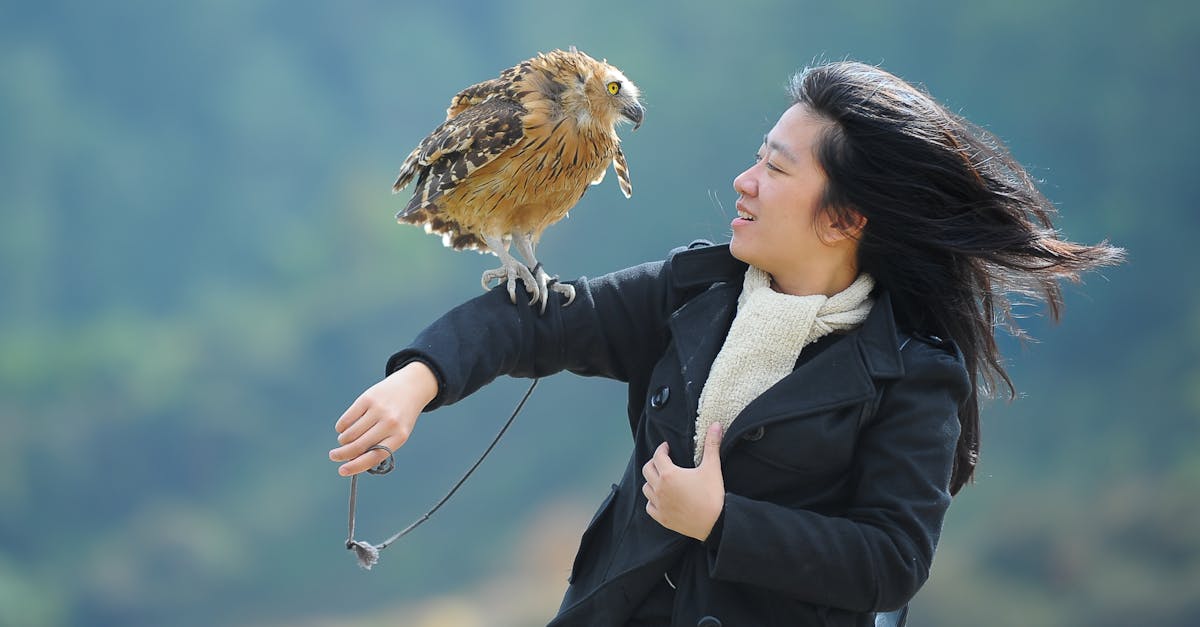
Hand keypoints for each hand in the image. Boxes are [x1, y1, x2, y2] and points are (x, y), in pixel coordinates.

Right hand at [329, 361, 438, 475]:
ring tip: (344, 440)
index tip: (341, 471)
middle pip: (359, 446)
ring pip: (351, 433)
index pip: (374, 456)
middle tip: (333, 456)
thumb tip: (352, 460)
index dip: (356, 466)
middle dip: (342, 454)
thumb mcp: (397, 433)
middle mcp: (390, 423)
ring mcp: (378, 410)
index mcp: (399, 437)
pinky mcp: (368, 398)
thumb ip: (379, 446)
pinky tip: (343, 428)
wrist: (410, 388)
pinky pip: (347, 419)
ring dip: (343, 440)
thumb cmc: (400, 417)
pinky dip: (341, 427)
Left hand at [641, 423, 725, 540]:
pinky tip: (660, 498)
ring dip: (651, 481)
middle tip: (663, 461)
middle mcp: (659, 488)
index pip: (658, 456)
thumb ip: (712, 445)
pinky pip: (649, 507)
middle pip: (647, 470)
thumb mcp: (712, 467)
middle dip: (654, 463)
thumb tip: (716, 425)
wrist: (715, 524)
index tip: (667, 448)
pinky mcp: (662, 518)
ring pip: (646, 488)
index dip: (662, 449)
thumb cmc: (712, 495)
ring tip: (661, 478)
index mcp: (669, 474)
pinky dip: (652, 500)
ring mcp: (659, 504)